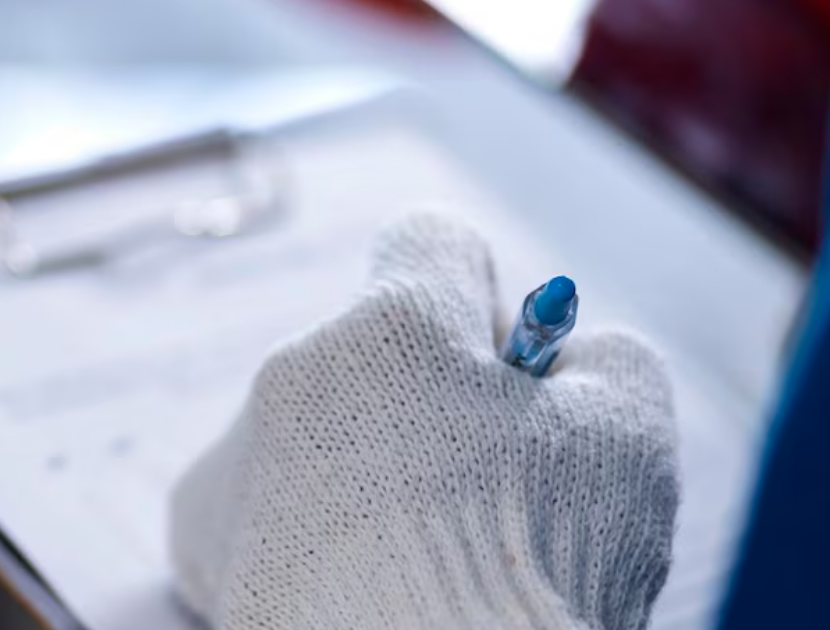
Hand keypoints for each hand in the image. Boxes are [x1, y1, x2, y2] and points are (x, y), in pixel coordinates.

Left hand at [169, 211, 678, 629]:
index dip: (485, 306)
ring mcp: (237, 459)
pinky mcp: (204, 543)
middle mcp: (294, 372)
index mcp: (395, 324)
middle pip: (369, 353)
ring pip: (313, 432)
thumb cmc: (541, 568)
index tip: (508, 374)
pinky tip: (355, 586)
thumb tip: (561, 358)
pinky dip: (305, 540)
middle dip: (423, 406)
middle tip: (483, 494)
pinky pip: (261, 509)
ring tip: (419, 558)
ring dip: (360, 473)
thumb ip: (599, 360)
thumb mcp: (626, 436)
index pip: (431, 244)